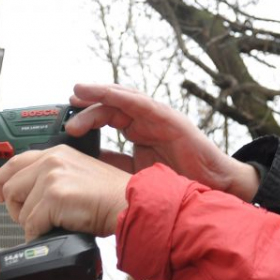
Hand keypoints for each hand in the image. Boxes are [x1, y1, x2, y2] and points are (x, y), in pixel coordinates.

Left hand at [0, 144, 129, 240]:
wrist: (129, 204)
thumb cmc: (112, 196)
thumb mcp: (79, 175)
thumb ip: (54, 177)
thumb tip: (31, 196)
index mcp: (56, 153)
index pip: (14, 163)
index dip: (2, 182)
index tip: (1, 195)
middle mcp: (51, 161)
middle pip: (9, 187)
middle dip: (15, 208)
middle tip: (32, 219)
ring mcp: (51, 178)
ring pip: (19, 210)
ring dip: (31, 224)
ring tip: (52, 225)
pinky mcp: (54, 197)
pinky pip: (31, 225)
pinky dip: (39, 235)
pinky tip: (54, 232)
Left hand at [67, 83, 259, 200]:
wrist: (212, 188)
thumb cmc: (179, 180)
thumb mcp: (136, 172)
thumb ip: (114, 163)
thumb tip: (86, 162)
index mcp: (138, 131)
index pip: (106, 118)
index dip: (86, 118)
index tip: (67, 126)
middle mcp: (146, 121)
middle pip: (110, 105)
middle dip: (87, 104)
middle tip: (68, 110)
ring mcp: (158, 117)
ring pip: (123, 98)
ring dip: (99, 93)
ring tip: (78, 92)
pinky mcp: (170, 119)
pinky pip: (143, 103)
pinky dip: (122, 96)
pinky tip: (105, 94)